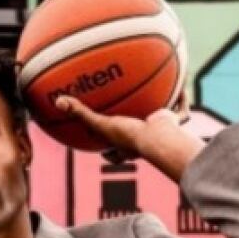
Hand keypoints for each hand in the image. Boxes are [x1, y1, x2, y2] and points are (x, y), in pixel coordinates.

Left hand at [54, 94, 204, 180]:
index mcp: (125, 148)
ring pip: (160, 124)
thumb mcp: (100, 123)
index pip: (113, 154)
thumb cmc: (129, 136)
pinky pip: (180, 110)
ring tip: (157, 99)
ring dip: (160, 113)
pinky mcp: (174, 123)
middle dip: (133, 133)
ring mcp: (160, 134)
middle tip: (127, 123)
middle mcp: (143, 143)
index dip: (107, 152)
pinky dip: (181, 98)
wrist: (159, 138)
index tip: (101, 148)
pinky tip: (180, 84)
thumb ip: (80, 112)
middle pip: (136, 142)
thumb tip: (58, 102)